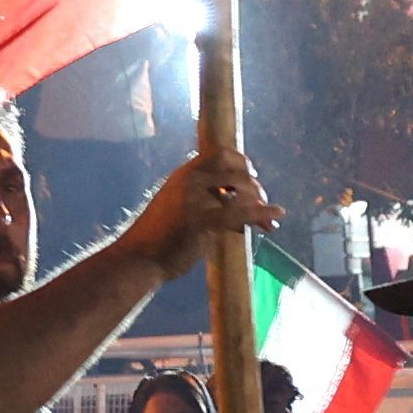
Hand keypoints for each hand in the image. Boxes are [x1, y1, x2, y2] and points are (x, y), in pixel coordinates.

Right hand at [124, 146, 276, 274]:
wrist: (136, 258)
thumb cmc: (155, 238)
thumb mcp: (174, 206)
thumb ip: (197, 199)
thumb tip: (230, 204)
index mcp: (183, 175)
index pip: (219, 154)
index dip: (240, 161)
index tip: (251, 174)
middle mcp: (190, 181)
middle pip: (235, 168)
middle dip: (254, 184)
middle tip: (262, 201)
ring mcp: (196, 200)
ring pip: (241, 190)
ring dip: (259, 202)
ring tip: (268, 220)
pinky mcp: (203, 221)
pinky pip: (241, 213)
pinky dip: (262, 213)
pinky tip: (276, 217)